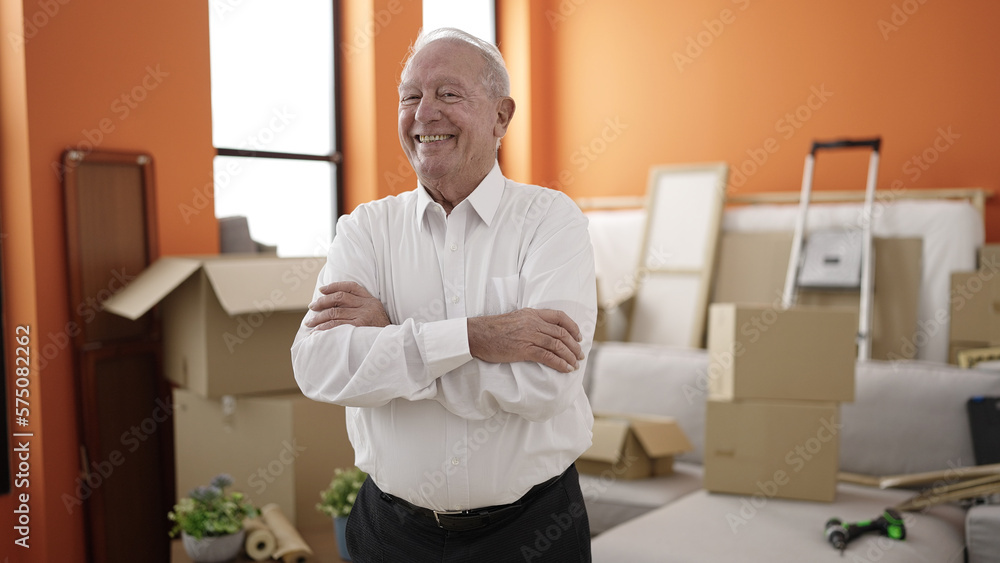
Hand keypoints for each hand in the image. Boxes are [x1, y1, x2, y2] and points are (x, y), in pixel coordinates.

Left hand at [306, 281, 389, 330]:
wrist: (391, 344)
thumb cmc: (379, 331)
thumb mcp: (375, 314)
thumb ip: (361, 306)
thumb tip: (335, 305)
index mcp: (371, 299)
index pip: (350, 286)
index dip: (334, 286)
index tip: (322, 290)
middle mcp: (367, 305)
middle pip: (340, 297)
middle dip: (322, 301)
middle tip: (312, 307)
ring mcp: (363, 316)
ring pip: (335, 312)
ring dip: (319, 317)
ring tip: (310, 323)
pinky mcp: (359, 327)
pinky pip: (337, 325)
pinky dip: (324, 327)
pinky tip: (317, 331)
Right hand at [468, 308, 583, 372]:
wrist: (478, 334)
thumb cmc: (493, 329)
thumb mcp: (515, 318)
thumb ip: (530, 322)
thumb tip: (543, 332)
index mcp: (532, 313)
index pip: (559, 316)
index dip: (573, 327)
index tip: (578, 336)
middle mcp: (533, 323)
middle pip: (562, 334)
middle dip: (574, 346)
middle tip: (580, 355)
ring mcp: (529, 336)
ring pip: (557, 346)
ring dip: (570, 356)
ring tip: (575, 365)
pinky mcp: (524, 350)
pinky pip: (548, 357)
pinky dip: (560, 364)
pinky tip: (566, 369)